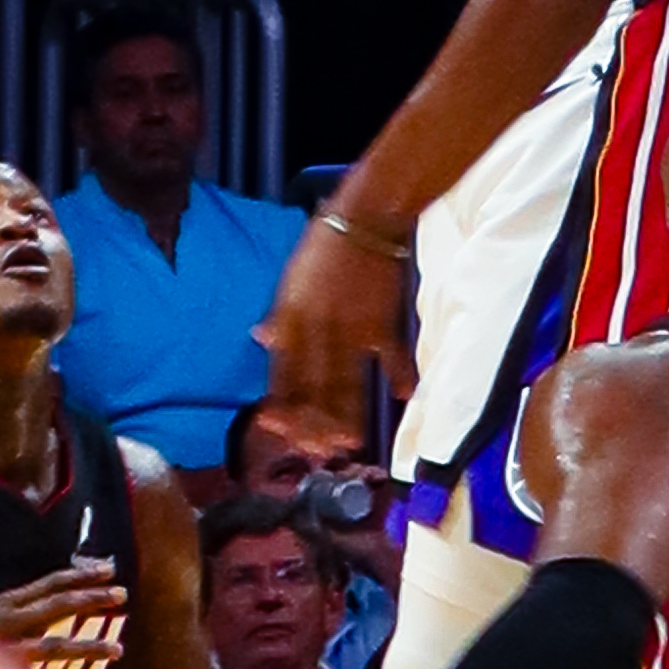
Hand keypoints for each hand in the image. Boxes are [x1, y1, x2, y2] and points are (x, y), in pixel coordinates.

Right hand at [0, 568, 127, 668]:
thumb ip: (23, 615)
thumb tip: (59, 602)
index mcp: (2, 604)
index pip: (50, 583)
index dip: (82, 573)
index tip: (110, 567)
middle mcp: (2, 622)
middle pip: (56, 604)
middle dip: (92, 598)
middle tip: (124, 594)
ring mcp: (0, 652)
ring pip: (53, 646)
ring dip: (88, 646)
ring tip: (118, 649)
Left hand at [264, 213, 410, 423]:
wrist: (365, 218)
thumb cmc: (322, 247)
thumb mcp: (290, 280)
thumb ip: (279, 316)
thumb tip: (262, 340)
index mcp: (291, 319)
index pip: (282, 374)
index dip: (280, 406)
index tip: (279, 429)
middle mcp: (319, 330)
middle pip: (314, 388)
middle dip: (313, 424)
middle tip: (316, 449)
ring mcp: (353, 330)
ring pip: (348, 384)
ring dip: (348, 416)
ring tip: (350, 440)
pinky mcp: (383, 322)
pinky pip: (391, 357)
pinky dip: (400, 376)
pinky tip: (405, 396)